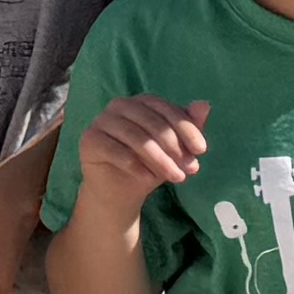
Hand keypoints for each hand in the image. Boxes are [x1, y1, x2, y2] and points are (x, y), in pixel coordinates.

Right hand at [81, 93, 210, 204]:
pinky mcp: (89, 139)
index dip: (186, 128)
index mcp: (140, 102)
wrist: (120, 192)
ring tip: (176, 178)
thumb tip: (205, 104)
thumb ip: (188, 127)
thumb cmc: (150, 164)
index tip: (202, 150)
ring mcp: (101, 121)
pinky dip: (135, 165)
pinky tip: (148, 178)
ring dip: (160, 160)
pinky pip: (115, 150)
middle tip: (190, 169)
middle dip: (175, 148)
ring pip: (136, 137)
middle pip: (151, 122)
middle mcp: (119, 105)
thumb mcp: (175, 148)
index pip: (165, 109)